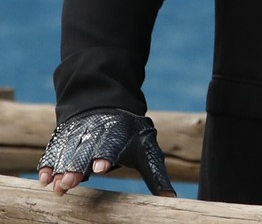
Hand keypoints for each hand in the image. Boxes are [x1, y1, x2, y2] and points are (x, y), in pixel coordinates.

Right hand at [37, 109, 176, 196]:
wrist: (107, 109)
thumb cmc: (131, 139)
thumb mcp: (148, 152)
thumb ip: (156, 176)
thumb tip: (170, 199)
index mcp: (122, 132)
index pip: (113, 144)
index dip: (106, 155)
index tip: (100, 169)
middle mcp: (98, 130)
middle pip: (86, 149)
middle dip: (77, 167)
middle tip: (69, 184)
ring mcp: (79, 132)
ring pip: (67, 151)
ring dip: (60, 168)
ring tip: (55, 186)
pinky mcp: (63, 137)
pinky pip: (54, 150)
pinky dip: (48, 163)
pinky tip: (44, 179)